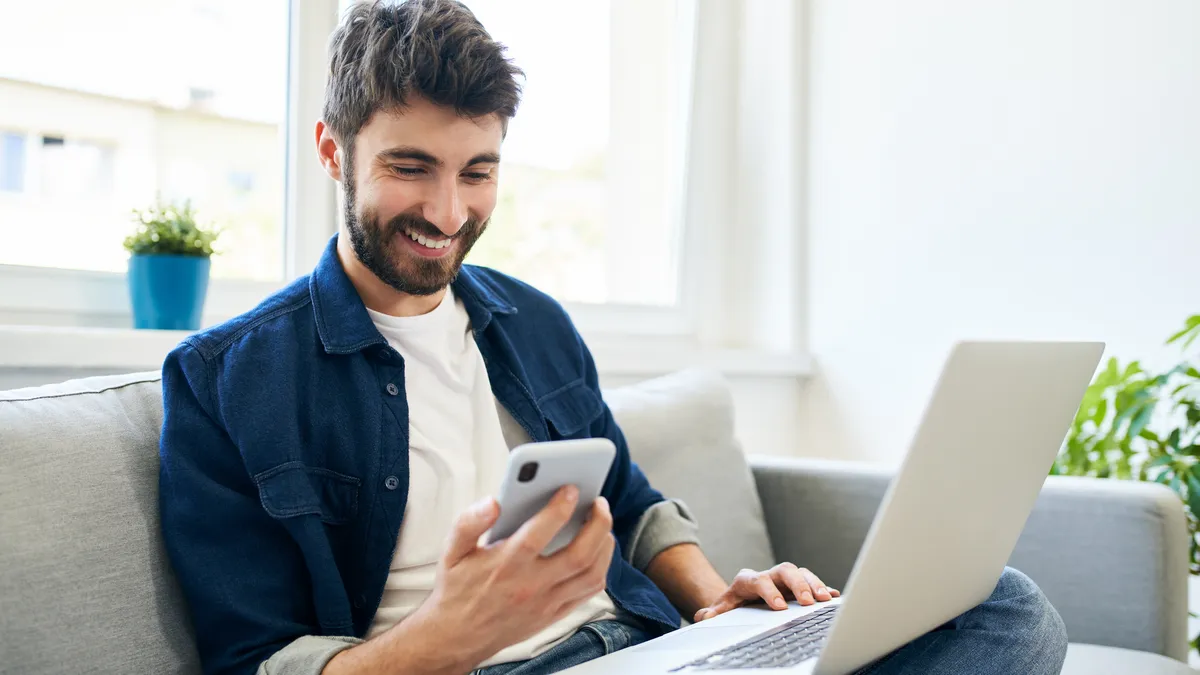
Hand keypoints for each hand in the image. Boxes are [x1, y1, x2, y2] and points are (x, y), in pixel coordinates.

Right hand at [414, 486, 615, 667]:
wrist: (458, 636)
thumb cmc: (458, 589)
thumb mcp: (452, 551)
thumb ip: (469, 523)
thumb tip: (492, 503)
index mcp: (506, 564)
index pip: (540, 532)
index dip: (559, 507)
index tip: (571, 489)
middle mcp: (530, 584)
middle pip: (579, 555)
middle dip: (597, 524)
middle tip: (600, 503)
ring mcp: (546, 602)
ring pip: (591, 574)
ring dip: (605, 546)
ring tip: (603, 523)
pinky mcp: (554, 614)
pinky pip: (588, 593)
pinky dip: (600, 569)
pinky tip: (598, 551)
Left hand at [693, 563, 839, 621]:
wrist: (742, 598)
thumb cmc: (734, 604)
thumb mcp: (722, 609)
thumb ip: (714, 612)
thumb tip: (703, 615)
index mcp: (749, 580)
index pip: (760, 580)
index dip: (770, 592)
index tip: (780, 607)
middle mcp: (769, 575)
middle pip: (785, 570)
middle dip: (798, 584)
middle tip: (809, 601)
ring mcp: (785, 580)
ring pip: (802, 573)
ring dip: (815, 585)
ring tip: (826, 599)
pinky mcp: (798, 586)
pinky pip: (814, 583)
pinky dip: (825, 589)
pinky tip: (835, 597)